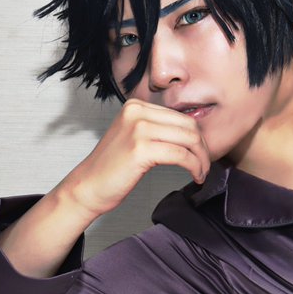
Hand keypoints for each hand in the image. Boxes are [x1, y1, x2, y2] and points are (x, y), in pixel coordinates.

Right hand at [59, 98, 209, 218]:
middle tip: (205, 166)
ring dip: (202, 159)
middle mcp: (137, 112)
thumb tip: (194, 133)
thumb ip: (158, 129)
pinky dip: (194, 167)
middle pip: (189, 125)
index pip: (181, 116)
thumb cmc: (112, 168)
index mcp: (136, 106)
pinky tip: (195, 177)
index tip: (201, 155)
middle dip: (203, 148)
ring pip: (189, 139)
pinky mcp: (141, 149)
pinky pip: (181, 155)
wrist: (87, 187)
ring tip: (201, 173)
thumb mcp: (134, 137)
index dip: (198, 137)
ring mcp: (138, 129)